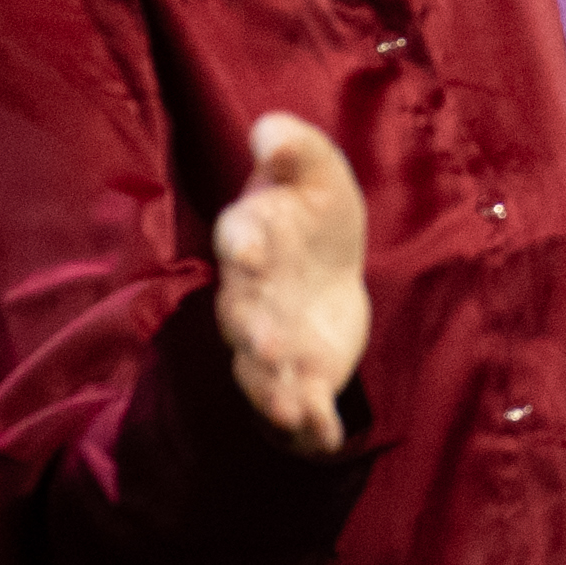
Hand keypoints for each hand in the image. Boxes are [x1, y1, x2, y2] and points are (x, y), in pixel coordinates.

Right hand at [212, 111, 373, 453]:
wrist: (326, 265)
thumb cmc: (313, 212)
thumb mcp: (318, 172)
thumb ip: (295, 148)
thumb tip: (270, 127)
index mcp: (252, 240)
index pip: (239, 241)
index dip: (242, 243)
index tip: (246, 247)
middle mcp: (250, 296)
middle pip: (243, 317)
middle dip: (254, 333)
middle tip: (267, 346)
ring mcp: (270, 339)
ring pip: (261, 370)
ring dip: (274, 389)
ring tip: (291, 407)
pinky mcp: (300, 372)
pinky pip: (299, 399)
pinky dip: (309, 421)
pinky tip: (323, 437)